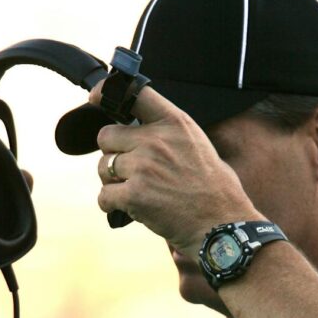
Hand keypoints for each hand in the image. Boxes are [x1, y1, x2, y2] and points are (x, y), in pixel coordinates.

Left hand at [91, 84, 261, 254]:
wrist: (222, 225)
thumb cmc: (216, 191)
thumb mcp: (198, 146)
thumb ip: (169, 135)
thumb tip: (140, 134)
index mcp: (174, 123)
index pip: (134, 94)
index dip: (107, 93)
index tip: (95, 96)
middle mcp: (156, 140)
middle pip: (107, 136)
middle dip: (113, 154)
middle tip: (130, 172)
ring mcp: (143, 167)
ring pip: (103, 167)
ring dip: (113, 182)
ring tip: (136, 194)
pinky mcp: (135, 195)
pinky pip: (104, 196)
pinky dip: (111, 205)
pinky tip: (128, 209)